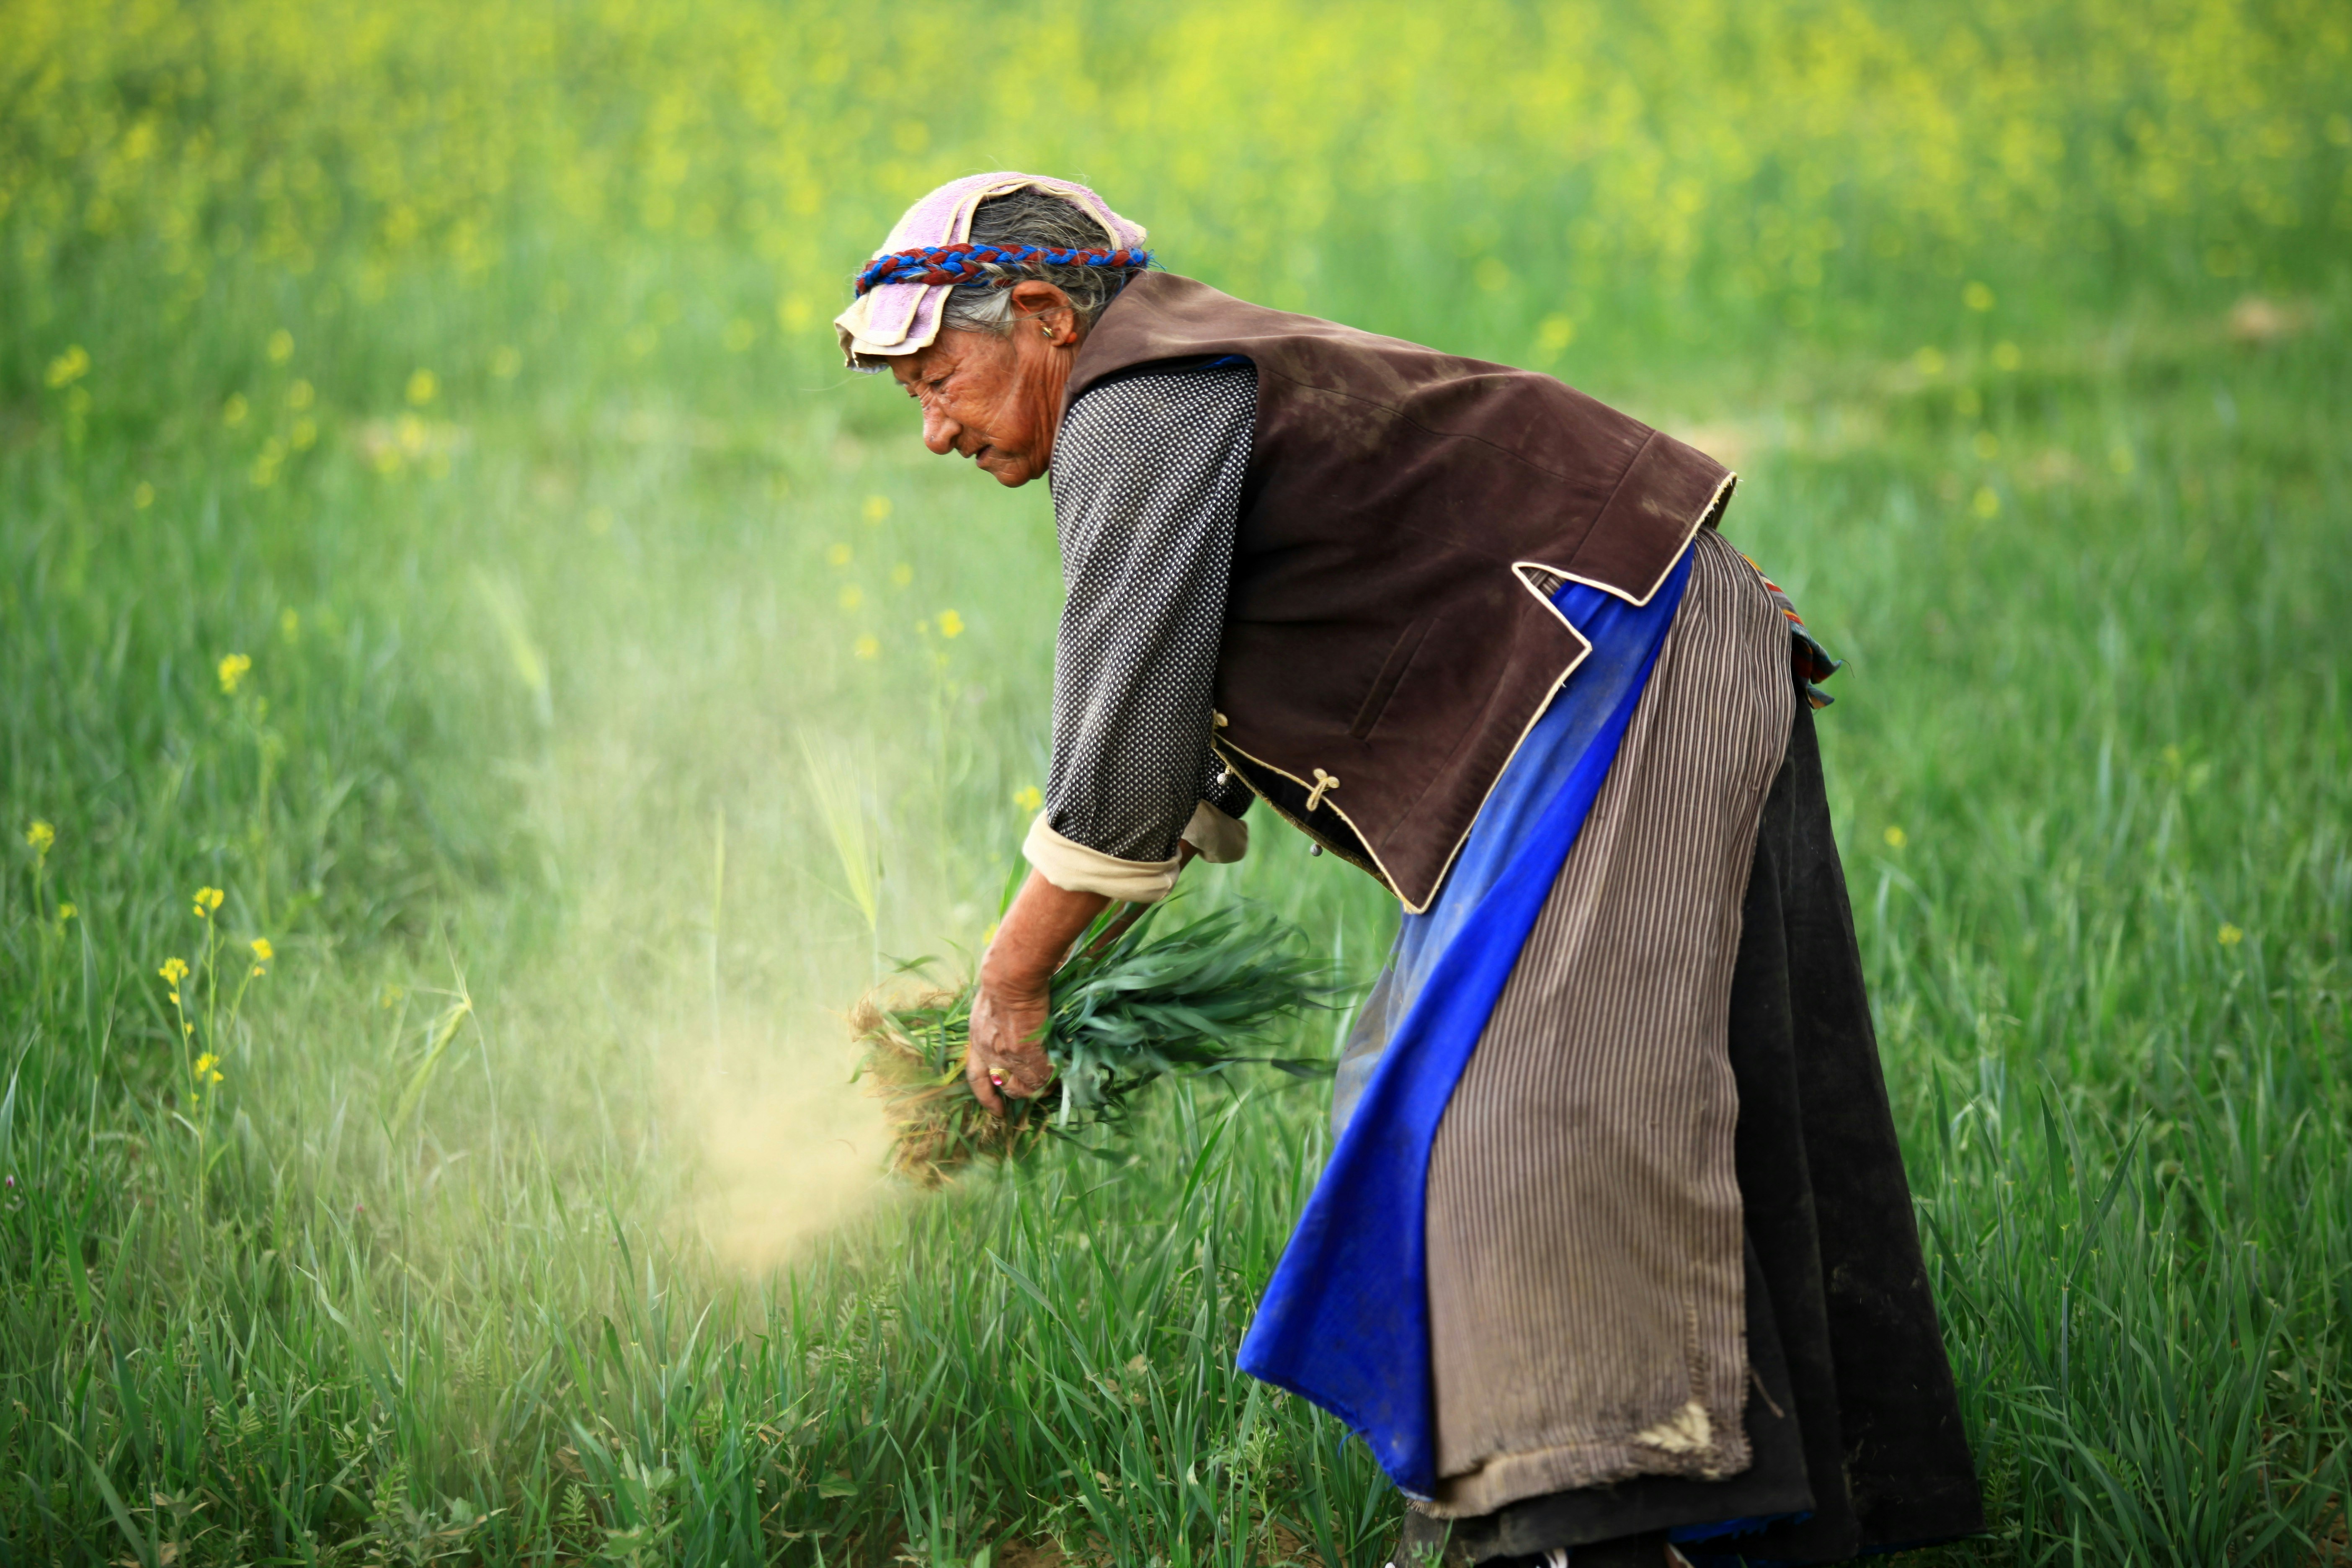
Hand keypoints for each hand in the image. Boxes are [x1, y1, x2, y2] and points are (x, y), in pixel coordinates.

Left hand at [968, 969, 1053, 1115]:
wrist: (1009, 975)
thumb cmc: (1001, 978)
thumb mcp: (989, 1005)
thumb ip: (996, 1022)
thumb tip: (1011, 1028)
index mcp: (977, 1040)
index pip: (977, 1079)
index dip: (987, 1098)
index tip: (998, 1111)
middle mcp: (988, 1053)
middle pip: (1005, 1086)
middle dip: (1021, 1092)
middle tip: (1035, 1091)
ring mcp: (1006, 1055)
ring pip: (1026, 1084)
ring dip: (1040, 1086)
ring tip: (1052, 1083)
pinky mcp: (1026, 1051)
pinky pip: (1042, 1074)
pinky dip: (1051, 1076)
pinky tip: (1059, 1072)